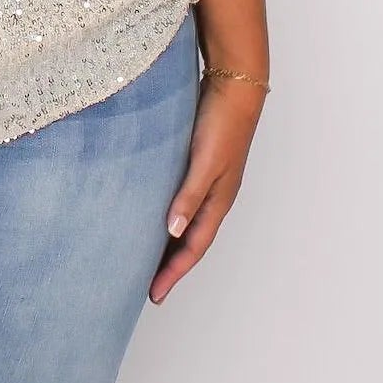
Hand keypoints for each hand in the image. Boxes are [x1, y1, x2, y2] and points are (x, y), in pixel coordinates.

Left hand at [149, 76, 264, 305]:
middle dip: (172, 266)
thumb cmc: (222, 123)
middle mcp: (215, 197)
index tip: (154, 295)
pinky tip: (154, 215)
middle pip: (191, 241)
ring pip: (187, 223)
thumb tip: (172, 232)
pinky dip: (171, 217)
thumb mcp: (205, 162)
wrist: (235, 87)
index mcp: (218, 201)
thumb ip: (189, 195)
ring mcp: (210, 182)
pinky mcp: (200, 165)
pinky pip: (184, 203)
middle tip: (148, 287)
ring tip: (147, 258)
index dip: (174, 272)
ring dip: (170, 244)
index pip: (193, 248)